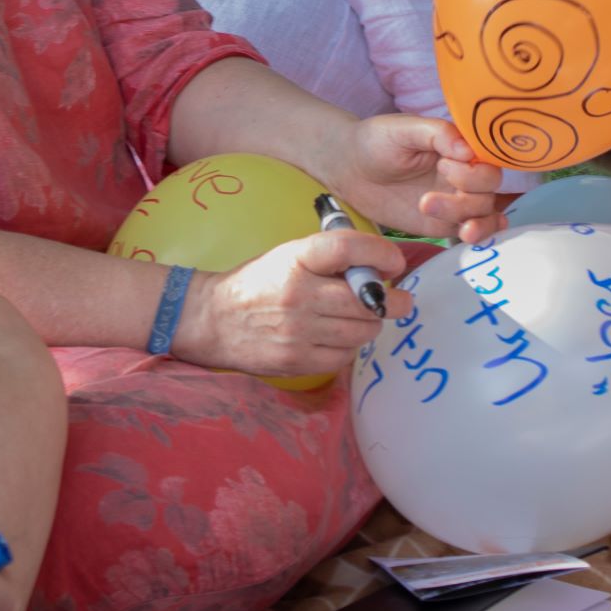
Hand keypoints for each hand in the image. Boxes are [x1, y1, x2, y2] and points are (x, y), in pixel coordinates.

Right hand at [173, 230, 405, 377]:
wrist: (213, 320)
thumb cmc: (259, 282)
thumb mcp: (288, 255)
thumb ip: (330, 257)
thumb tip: (380, 267)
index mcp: (295, 259)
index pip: (347, 249)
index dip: (380, 254)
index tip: (395, 262)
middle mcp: (297, 294)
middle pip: (366, 298)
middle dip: (392, 300)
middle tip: (398, 300)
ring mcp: (296, 332)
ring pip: (361, 330)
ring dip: (371, 324)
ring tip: (364, 317)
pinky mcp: (295, 361)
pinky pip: (343, 356)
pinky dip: (349, 346)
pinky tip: (339, 336)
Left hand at [326, 114, 507, 243]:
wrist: (350, 168)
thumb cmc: (376, 141)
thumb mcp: (403, 129)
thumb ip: (438, 133)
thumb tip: (468, 150)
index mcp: (458, 147)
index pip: (487, 160)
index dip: (474, 169)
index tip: (444, 166)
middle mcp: (463, 173)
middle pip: (488, 190)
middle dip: (467, 196)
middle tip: (426, 196)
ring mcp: (455, 199)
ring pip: (483, 212)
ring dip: (472, 219)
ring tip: (449, 222)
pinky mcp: (444, 222)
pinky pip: (472, 229)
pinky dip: (480, 234)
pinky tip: (469, 235)